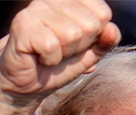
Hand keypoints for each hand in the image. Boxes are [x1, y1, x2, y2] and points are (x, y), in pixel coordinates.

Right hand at [0, 0, 120, 114]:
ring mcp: (37, 9)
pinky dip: (50, 59)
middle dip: (79, 47)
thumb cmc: (55, 66)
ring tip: (49, 55)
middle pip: (90, 24)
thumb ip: (104, 42)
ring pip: (72, 33)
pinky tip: (39, 58)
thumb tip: (112, 30)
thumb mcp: (87, 56)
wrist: (24, 85)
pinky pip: (52, 45)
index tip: (76, 45)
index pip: (102, 13)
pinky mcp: (23, 24)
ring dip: (63, 54)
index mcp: (71, 1)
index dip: (93, 37)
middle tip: (60, 52)